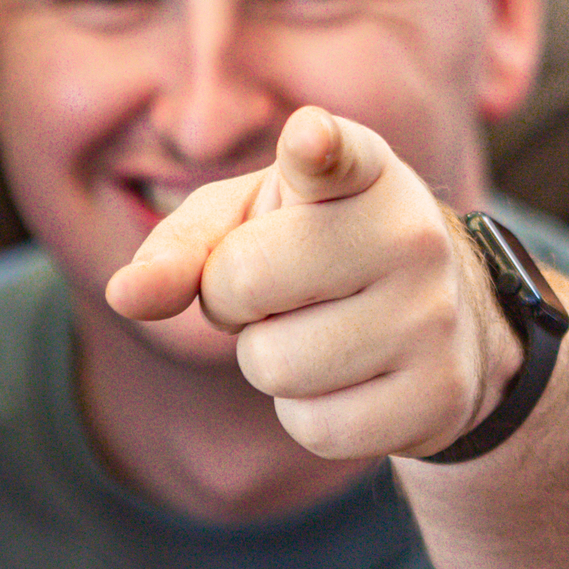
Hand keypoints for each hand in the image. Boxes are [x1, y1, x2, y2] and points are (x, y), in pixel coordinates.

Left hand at [106, 108, 517, 461]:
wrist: (444, 322)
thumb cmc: (316, 253)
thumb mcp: (249, 225)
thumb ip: (181, 247)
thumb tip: (124, 296)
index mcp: (361, 171)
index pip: (335, 154)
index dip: (315, 148)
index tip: (309, 140)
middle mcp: (410, 233)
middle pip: (244, 281)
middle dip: (231, 299)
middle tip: (279, 292)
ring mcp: (434, 314)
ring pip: (275, 366)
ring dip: (270, 360)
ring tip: (318, 330)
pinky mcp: (440, 394)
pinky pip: (317, 428)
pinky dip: (310, 414)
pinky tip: (349, 378)